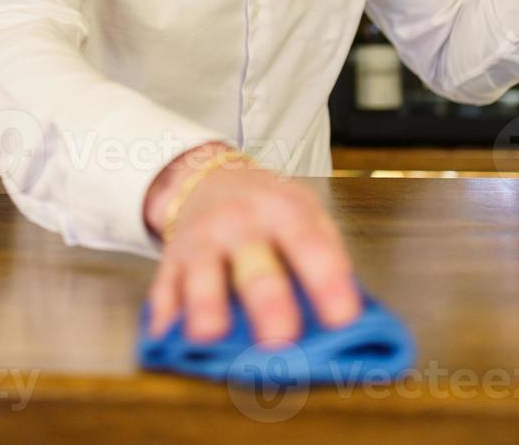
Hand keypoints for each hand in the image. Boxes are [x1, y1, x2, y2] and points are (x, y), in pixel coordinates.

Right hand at [143, 143, 360, 344]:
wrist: (208, 177)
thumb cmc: (267, 207)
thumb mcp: (305, 211)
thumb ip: (326, 253)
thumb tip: (355, 314)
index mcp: (283, 211)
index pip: (310, 245)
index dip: (327, 281)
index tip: (344, 319)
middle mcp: (240, 224)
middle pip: (255, 266)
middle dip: (267, 302)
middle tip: (281, 340)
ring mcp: (202, 240)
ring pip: (202, 275)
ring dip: (206, 306)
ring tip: (210, 336)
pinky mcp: (172, 260)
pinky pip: (165, 287)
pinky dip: (164, 314)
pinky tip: (166, 337)